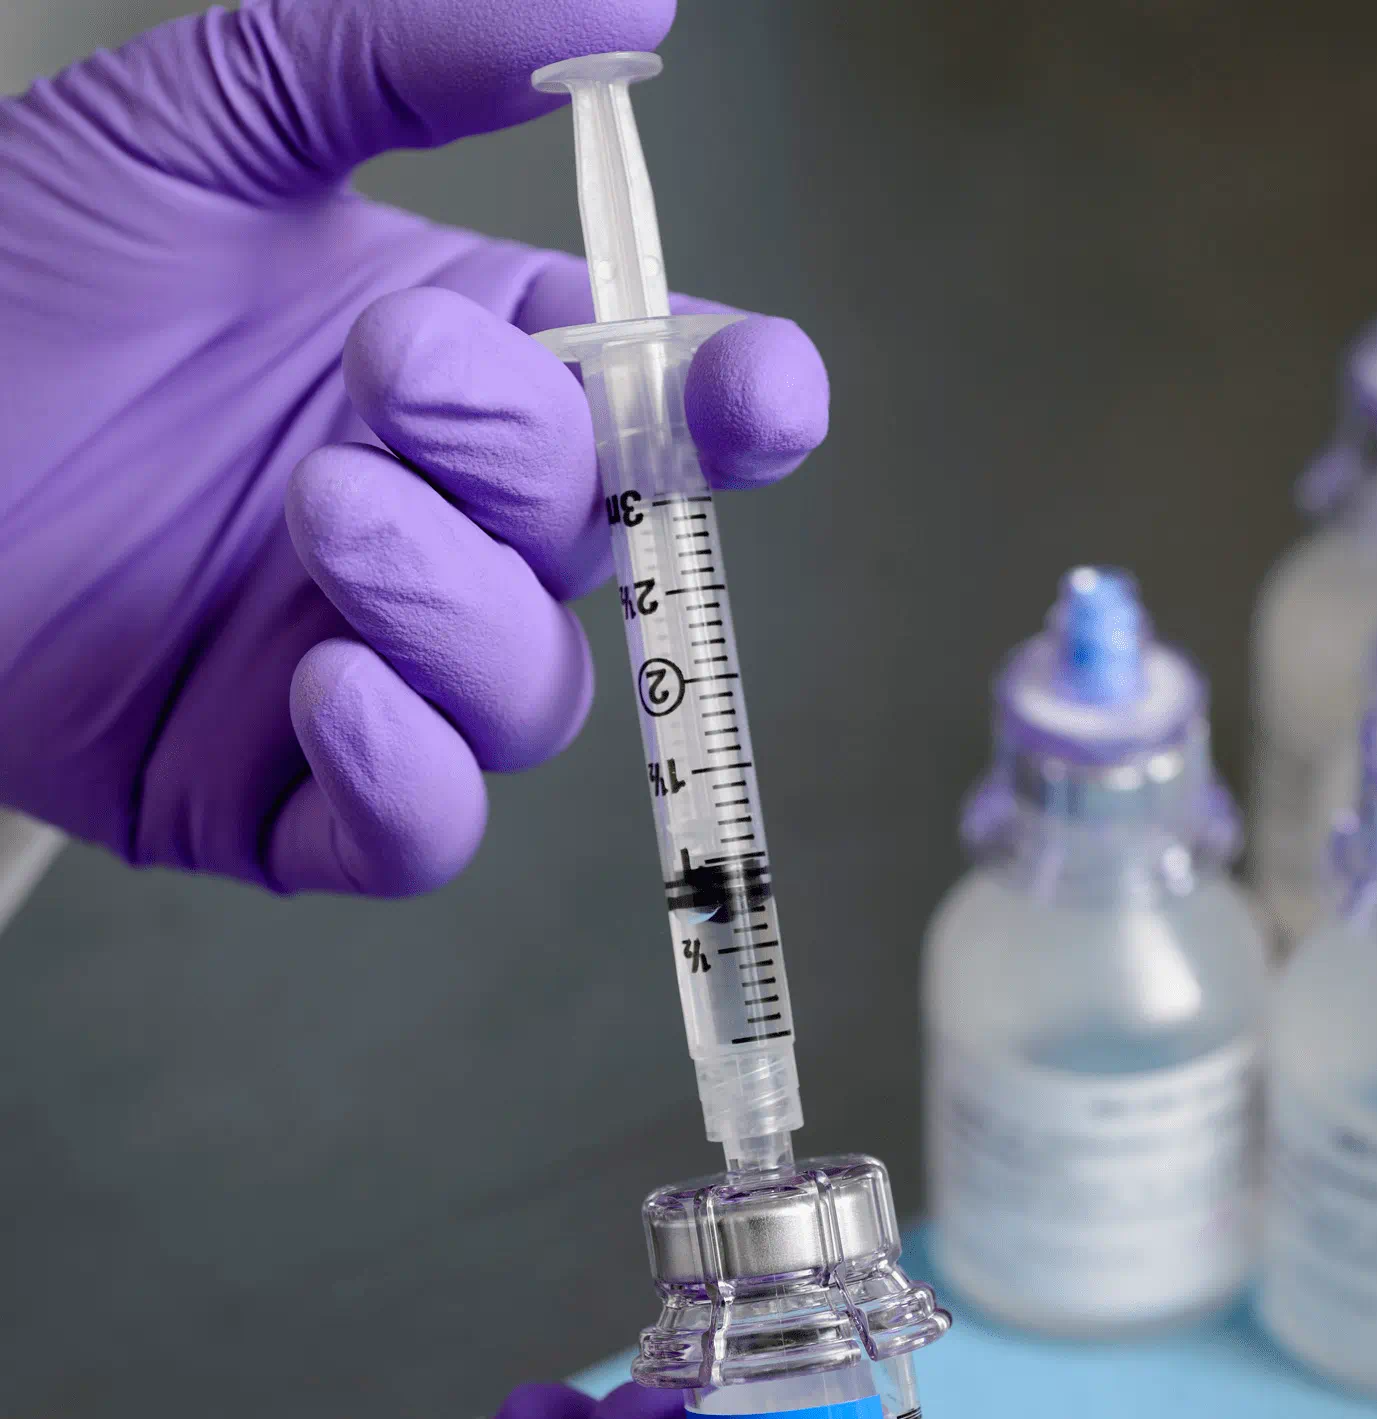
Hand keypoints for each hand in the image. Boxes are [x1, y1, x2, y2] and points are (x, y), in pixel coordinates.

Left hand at [0, 0, 826, 893]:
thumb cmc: (23, 272)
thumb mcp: (216, 122)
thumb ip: (409, 53)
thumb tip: (626, 7)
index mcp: (477, 387)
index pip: (661, 417)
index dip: (736, 413)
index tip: (757, 394)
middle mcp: (451, 537)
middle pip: (595, 545)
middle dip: (522, 462)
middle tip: (393, 376)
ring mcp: (379, 674)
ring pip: (527, 695)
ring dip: (458, 609)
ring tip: (328, 510)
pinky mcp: (281, 799)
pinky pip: (416, 832)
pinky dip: (405, 774)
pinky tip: (324, 683)